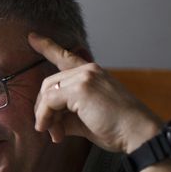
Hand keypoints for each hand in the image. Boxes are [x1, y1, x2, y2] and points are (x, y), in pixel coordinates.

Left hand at [28, 33, 160, 153]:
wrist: (138, 134)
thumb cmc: (117, 129)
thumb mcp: (86, 119)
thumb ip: (65, 115)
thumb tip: (46, 122)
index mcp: (93, 74)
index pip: (66, 56)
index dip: (47, 47)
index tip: (32, 37)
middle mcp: (89, 70)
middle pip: (49, 84)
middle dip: (43, 109)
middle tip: (50, 130)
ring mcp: (85, 77)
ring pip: (47, 92)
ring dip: (44, 116)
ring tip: (55, 134)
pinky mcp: (81, 87)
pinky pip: (49, 102)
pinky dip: (46, 118)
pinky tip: (55, 133)